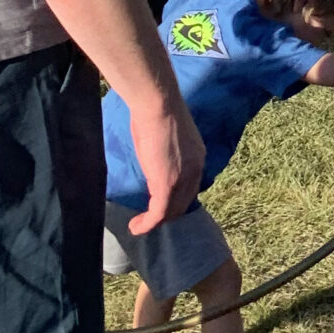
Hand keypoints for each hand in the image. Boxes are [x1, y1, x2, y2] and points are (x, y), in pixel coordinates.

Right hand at [127, 91, 204, 234]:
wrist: (157, 104)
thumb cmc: (156, 112)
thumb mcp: (167, 136)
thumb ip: (167, 152)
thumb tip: (156, 158)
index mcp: (198, 157)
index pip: (190, 187)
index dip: (175, 199)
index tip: (158, 204)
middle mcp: (196, 170)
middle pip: (182, 203)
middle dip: (165, 214)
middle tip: (147, 219)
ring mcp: (182, 179)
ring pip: (170, 211)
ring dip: (154, 222)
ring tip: (138, 225)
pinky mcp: (167, 184)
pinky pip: (158, 213)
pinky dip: (147, 224)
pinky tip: (135, 227)